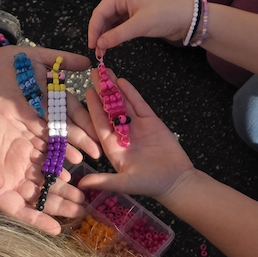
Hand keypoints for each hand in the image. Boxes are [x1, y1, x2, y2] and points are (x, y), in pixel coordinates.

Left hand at [0, 44, 100, 160]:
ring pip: (50, 136)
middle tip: (96, 152)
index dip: (85, 120)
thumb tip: (88, 62)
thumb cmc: (9, 60)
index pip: (72, 109)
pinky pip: (31, 140)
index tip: (99, 131)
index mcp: (51, 93)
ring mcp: (29, 120)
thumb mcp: (37, 56)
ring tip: (78, 160)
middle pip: (64, 126)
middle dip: (80, 139)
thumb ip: (62, 59)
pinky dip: (43, 151)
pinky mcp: (15, 127)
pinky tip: (54, 162)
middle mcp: (43, 110)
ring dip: (64, 148)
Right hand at [0, 100, 84, 233]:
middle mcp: (9, 179)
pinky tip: (71, 170)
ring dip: (63, 188)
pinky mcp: (22, 145)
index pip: (18, 209)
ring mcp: (17, 162)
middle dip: (59, 204)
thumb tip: (1, 183)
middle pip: (38, 196)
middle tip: (81, 211)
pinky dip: (57, 164)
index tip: (56, 229)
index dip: (37, 220)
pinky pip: (44, 158)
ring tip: (82, 197)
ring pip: (44, 179)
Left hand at [80, 74, 195, 199]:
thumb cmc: (149, 184)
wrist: (176, 181)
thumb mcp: (124, 183)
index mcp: (112, 147)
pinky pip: (139, 104)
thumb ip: (104, 181)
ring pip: (123, 103)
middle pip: (109, 109)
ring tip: (105, 71)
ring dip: (114, 88)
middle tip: (92, 73)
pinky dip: (131, 93)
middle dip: (101, 92)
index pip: (99, 124)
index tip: (86, 93)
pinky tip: (123, 81)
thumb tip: (80, 185)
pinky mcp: (151, 122)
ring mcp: (136, 127)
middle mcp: (122, 134)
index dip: (93, 108)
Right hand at [88, 0, 194, 54]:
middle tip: (97, 50)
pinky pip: (120, 26)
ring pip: (111, 22)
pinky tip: (113, 44)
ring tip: (104, 50)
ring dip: (106, 35)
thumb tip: (100, 44)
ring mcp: (130, 9)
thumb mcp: (140, 25)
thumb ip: (117, 35)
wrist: (188, 18)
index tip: (92, 45)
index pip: (100, 12)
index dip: (93, 29)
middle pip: (104, 16)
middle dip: (99, 33)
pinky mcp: (137, 18)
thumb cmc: (165, 15)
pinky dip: (115, 35)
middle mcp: (124, 0)